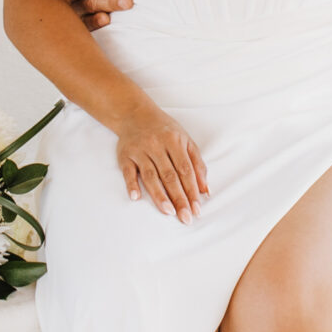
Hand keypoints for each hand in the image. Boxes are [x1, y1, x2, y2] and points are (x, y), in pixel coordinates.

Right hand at [115, 105, 208, 219]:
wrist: (135, 114)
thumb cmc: (165, 131)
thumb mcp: (185, 141)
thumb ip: (197, 164)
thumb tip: (205, 190)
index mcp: (175, 141)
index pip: (186, 170)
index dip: (192, 190)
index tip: (197, 209)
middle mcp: (157, 145)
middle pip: (170, 176)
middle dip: (179, 198)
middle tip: (185, 218)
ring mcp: (140, 150)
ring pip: (151, 176)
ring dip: (159, 195)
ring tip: (168, 212)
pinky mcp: (125, 155)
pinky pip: (128, 171)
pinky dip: (131, 184)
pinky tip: (136, 197)